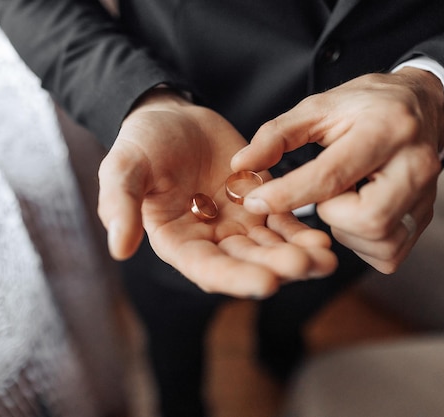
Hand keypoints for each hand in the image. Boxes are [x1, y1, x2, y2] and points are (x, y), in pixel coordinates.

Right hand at [97, 89, 337, 297]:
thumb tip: (118, 250)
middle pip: (245, 261)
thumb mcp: (124, 166)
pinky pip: (283, 222)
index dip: (235, 277)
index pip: (206, 268)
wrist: (173, 117)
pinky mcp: (258, 203)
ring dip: (297, 254)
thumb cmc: (143, 142)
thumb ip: (120, 204)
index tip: (267, 283)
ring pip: (269, 246)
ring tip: (325, 258)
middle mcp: (209, 240)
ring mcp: (236, 224)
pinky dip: (302, 231)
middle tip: (307, 265)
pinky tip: (323, 239)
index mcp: (176, 241)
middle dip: (276, 266)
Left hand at [231, 69, 443, 273]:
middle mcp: (415, 166)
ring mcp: (426, 196)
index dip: (288, 194)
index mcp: (386, 130)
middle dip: (331, 213)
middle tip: (327, 190)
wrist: (421, 106)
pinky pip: (388, 253)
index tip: (255, 201)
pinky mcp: (425, 218)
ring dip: (345, 228)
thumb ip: (276, 135)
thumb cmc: (364, 106)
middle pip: (367, 219)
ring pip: (378, 241)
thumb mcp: (319, 107)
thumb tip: (240, 165)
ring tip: (344, 197)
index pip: (333, 175)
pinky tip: (357, 212)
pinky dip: (362, 241)